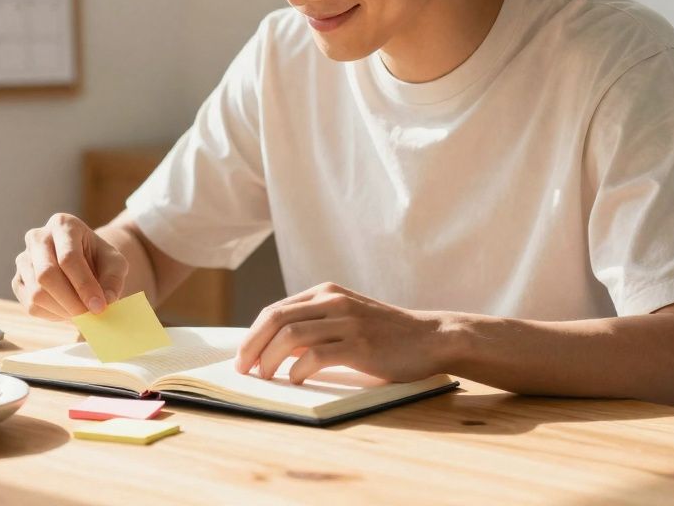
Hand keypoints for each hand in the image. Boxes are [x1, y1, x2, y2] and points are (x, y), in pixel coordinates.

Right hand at [11, 213, 128, 320]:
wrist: (83, 261)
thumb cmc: (98, 259)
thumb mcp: (115, 263)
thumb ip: (113, 280)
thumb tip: (106, 300)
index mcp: (63, 224)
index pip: (68, 257)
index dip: (84, 285)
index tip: (99, 306)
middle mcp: (37, 237)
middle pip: (46, 275)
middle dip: (71, 301)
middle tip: (89, 315)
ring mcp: (23, 259)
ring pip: (36, 293)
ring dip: (62, 310)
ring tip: (81, 312)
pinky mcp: (18, 281)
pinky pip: (30, 305)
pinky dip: (52, 314)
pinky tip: (67, 309)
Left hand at [234, 283, 452, 383]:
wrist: (431, 338)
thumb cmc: (385, 335)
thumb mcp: (345, 319)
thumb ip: (314, 326)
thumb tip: (273, 348)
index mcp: (326, 292)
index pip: (274, 310)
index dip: (252, 335)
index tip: (242, 358)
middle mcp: (333, 301)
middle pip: (275, 319)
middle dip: (252, 346)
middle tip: (243, 370)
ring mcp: (347, 322)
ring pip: (291, 335)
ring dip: (269, 359)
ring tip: (264, 377)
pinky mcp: (361, 345)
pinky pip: (317, 355)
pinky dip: (298, 369)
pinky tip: (295, 380)